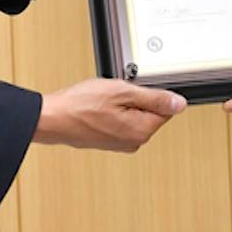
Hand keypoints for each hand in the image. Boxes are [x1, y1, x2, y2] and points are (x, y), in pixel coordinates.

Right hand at [34, 79, 185, 151]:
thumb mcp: (122, 91)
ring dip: (123, 104)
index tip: (135, 87)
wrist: (53, 119)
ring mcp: (121, 144)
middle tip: (115, 92)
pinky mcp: (109, 142)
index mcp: (142, 130)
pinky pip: (121, 122)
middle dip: (136, 98)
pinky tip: (97, 107)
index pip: (166, 109)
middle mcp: (134, 142)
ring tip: (103, 99)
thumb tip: (179, 104)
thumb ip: (154, 98)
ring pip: (134, 116)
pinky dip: (113, 112)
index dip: (151, 93)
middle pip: (150, 113)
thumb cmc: (81, 106)